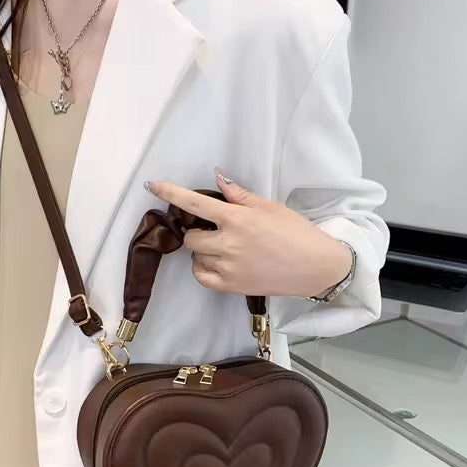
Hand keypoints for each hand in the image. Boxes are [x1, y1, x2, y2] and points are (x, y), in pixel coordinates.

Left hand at [144, 169, 351, 297]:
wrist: (315, 266)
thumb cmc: (296, 233)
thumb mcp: (270, 207)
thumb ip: (239, 196)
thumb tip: (217, 180)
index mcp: (237, 219)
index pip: (195, 203)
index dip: (170, 193)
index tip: (151, 186)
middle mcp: (229, 243)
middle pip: (190, 237)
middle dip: (197, 232)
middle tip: (214, 231)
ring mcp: (229, 267)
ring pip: (196, 258)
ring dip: (202, 251)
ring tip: (224, 249)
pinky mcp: (232, 286)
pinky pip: (202, 277)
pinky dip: (203, 269)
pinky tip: (217, 263)